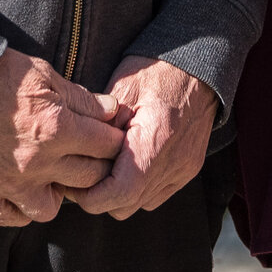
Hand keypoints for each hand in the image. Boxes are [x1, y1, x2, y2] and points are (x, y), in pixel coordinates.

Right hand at [0, 48, 127, 225]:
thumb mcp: (43, 74)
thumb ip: (80, 98)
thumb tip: (111, 111)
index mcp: (56, 129)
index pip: (106, 145)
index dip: (114, 138)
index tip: (110, 135)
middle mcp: (37, 163)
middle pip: (88, 179)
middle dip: (97, 166)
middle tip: (90, 155)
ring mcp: (9, 183)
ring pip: (51, 209)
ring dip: (58, 193)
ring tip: (53, 176)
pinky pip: (11, 218)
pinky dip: (20, 210)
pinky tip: (23, 193)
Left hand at [67, 56, 217, 219]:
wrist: (198, 65)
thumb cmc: (156, 71)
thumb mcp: (120, 91)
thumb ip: (99, 127)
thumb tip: (76, 152)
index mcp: (153, 144)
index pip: (118, 194)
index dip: (89, 196)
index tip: (72, 183)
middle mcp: (172, 164)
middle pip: (126, 206)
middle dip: (100, 196)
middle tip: (84, 172)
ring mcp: (183, 170)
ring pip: (141, 203)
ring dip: (120, 193)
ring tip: (107, 165)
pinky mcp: (188, 169)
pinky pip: (157, 194)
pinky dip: (139, 187)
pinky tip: (129, 163)